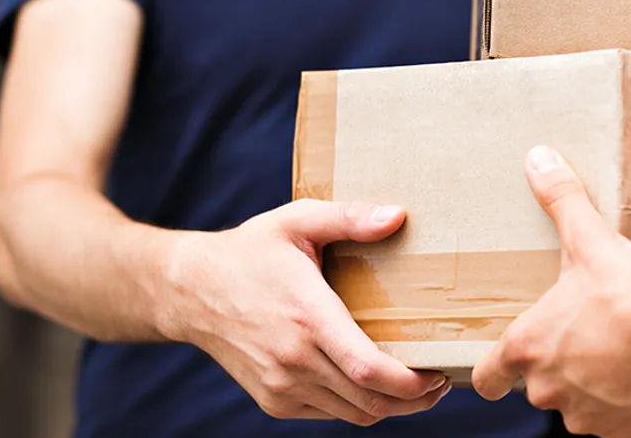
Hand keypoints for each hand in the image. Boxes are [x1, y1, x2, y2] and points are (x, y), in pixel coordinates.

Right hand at [159, 199, 450, 424]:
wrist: (190, 291)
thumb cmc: (251, 251)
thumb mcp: (297, 221)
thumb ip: (349, 218)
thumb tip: (398, 216)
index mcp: (307, 317)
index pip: (368, 369)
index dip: (412, 384)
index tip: (439, 374)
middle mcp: (294, 360)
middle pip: (370, 402)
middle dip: (415, 400)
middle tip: (440, 380)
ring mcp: (281, 386)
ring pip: (354, 414)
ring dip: (390, 407)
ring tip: (416, 385)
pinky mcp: (273, 400)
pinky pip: (330, 413)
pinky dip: (358, 405)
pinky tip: (373, 382)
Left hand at [472, 146, 630, 437]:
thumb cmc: (630, 298)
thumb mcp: (589, 241)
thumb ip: (562, 200)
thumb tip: (539, 160)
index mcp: (529, 346)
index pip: (488, 378)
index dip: (491, 375)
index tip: (496, 374)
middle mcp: (549, 388)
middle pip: (540, 385)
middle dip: (561, 363)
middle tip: (587, 335)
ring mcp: (586, 415)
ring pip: (580, 402)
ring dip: (595, 383)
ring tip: (620, 350)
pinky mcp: (624, 430)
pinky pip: (618, 420)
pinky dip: (628, 401)